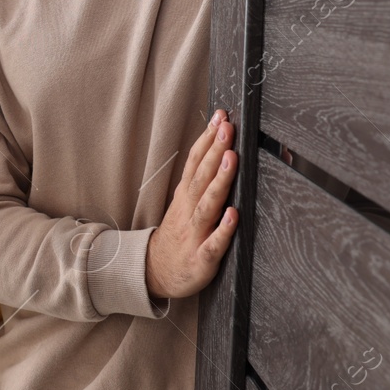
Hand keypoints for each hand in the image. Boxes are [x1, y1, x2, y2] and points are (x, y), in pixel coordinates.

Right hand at [146, 109, 238, 298]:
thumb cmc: (178, 234)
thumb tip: (223, 151)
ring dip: (219, 182)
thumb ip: (202, 180)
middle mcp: (188, 210)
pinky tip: (234, 215)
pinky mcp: (202, 258)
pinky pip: (214, 244)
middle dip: (214, 151)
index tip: (221, 116)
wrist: (155, 272)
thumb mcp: (184, 203)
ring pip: (207, 205)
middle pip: (201, 177)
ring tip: (231, 159)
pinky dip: (223, 230)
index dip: (207, 139)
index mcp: (186, 196)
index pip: (196, 162)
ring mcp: (194, 234)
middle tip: (227, 127)